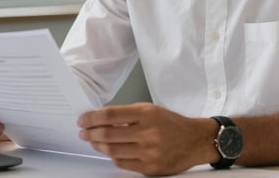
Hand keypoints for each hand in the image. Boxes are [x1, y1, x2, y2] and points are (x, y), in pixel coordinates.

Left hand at [77, 102, 217, 175]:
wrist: (195, 141)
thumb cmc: (172, 124)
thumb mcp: (151, 110)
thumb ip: (128, 114)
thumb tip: (101, 119)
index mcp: (147, 114)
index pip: (110, 115)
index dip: (92, 118)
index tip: (83, 120)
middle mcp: (147, 132)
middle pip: (108, 134)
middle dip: (90, 133)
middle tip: (83, 132)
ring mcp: (149, 152)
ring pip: (112, 151)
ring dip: (98, 146)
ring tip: (93, 141)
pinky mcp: (150, 168)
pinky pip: (122, 164)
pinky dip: (113, 157)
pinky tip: (110, 151)